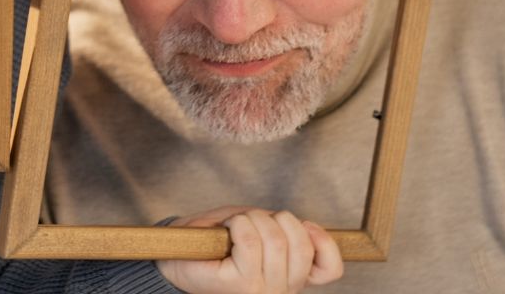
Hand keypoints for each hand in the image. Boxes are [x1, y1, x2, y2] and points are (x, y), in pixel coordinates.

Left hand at [156, 206, 342, 292]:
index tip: (304, 224)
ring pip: (275, 238)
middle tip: (249, 221)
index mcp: (291, 279)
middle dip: (273, 217)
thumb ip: (284, 230)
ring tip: (234, 227)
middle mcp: (281, 291)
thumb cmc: (214, 241)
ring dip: (251, 218)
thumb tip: (307, 226)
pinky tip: (230, 230)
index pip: (330, 269)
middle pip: (299, 243)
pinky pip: (250, 240)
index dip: (323, 239)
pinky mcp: (239, 285)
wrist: (174, 257)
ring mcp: (261, 291)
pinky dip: (239, 224)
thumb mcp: (256, 229)